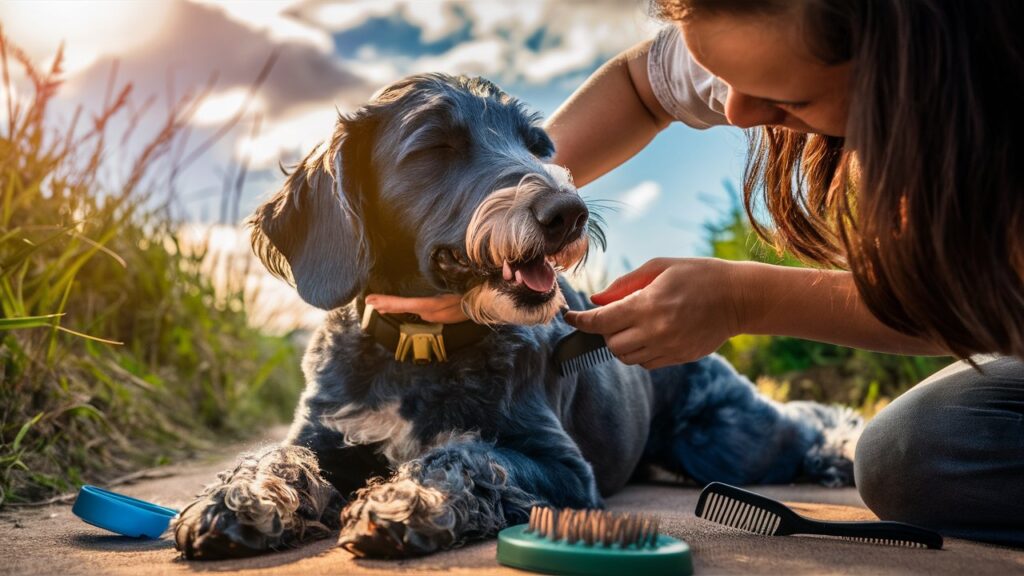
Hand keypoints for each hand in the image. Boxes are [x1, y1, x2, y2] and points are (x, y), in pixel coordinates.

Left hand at [365, 293, 468, 323]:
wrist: (488, 301)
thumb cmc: (474, 293)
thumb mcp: (456, 294)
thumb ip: (438, 303)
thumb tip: (422, 311)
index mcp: (433, 306)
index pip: (405, 305)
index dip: (388, 303)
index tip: (371, 301)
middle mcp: (432, 311)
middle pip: (403, 308)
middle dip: (385, 305)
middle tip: (368, 301)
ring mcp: (436, 313)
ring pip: (410, 310)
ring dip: (393, 306)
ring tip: (376, 303)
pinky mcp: (440, 313)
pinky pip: (419, 310)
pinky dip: (405, 307)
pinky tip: (396, 307)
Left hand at [563, 258, 745, 369]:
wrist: (739, 298)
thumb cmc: (699, 275)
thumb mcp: (660, 268)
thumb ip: (624, 285)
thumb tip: (597, 299)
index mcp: (648, 305)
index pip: (601, 321)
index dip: (580, 321)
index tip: (569, 317)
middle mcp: (656, 331)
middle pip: (611, 343)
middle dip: (603, 331)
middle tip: (610, 315)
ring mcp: (668, 348)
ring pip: (626, 357)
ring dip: (619, 343)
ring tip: (630, 325)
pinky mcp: (678, 358)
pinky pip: (646, 363)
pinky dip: (639, 352)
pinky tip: (648, 335)